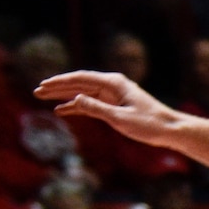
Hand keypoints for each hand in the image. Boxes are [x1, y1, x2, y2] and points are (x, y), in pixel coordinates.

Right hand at [35, 70, 183, 145]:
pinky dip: (77, 106)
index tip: (43, 86)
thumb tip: (75, 99)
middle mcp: (112, 85)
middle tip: (37, 91)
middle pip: (79, 83)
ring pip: (83, 93)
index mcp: (113, 83)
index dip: (60, 82)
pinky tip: (62, 110)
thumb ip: (97, 109)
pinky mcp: (115, 105)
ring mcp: (113, 95)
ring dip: (64, 96)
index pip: (80, 78)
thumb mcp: (121, 119)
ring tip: (44, 98)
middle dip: (57, 87)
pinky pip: (91, 103)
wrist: (171, 130)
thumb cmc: (150, 124)